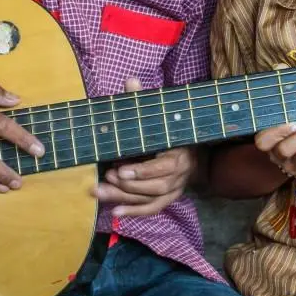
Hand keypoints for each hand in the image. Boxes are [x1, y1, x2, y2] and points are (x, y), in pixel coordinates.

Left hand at [93, 78, 197, 216]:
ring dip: (124, 199)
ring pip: (150, 200)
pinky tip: (114, 214)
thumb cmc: (171, 130)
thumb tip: (130, 80)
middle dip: (127, 187)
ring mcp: (174, 189)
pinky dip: (133, 213)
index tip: (119, 170)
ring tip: (101, 193)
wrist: (195, 150)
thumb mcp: (159, 114)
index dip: (141, 171)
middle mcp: (179, 175)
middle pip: (154, 188)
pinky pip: (152, 209)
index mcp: (179, 153)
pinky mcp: (167, 199)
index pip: (162, 167)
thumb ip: (143, 100)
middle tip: (103, 180)